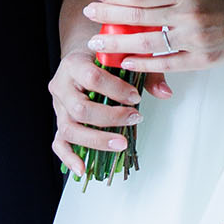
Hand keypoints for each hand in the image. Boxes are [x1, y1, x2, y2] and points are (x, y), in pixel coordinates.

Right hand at [47, 48, 142, 176]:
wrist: (81, 54)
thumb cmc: (100, 56)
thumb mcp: (122, 56)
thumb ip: (145, 72)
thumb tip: (165, 93)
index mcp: (74, 63)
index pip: (92, 78)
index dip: (116, 89)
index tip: (135, 96)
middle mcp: (62, 86)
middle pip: (80, 108)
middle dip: (111, 117)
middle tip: (134, 117)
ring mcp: (58, 106)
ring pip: (69, 129)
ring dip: (97, 140)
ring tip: (120, 143)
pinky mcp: (60, 121)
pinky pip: (59, 143)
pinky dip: (69, 158)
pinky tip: (83, 169)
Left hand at [84, 0, 223, 74]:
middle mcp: (188, 16)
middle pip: (138, 16)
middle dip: (109, 16)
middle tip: (89, 14)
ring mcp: (195, 40)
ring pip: (147, 41)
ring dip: (119, 41)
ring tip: (98, 42)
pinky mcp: (203, 61)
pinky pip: (166, 64)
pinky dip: (144, 63)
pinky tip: (126, 61)